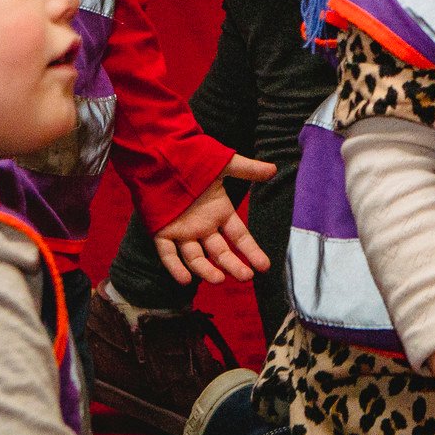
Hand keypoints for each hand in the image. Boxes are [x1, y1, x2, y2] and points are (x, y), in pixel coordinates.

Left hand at [153, 153, 279, 283]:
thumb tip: (273, 170)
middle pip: (220, 252)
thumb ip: (248, 169)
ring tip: (219, 279)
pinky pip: (168, 254)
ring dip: (207, 270)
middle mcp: (203, 227)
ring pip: (196, 257)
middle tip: (245, 277)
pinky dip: (175, 268)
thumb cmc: (194, 158)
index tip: (264, 266)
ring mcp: (183, 231)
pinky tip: (185, 279)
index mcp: (219, 212)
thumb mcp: (225, 164)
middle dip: (233, 265)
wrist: (161, 154)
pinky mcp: (162, 232)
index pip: (239, 237)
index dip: (251, 251)